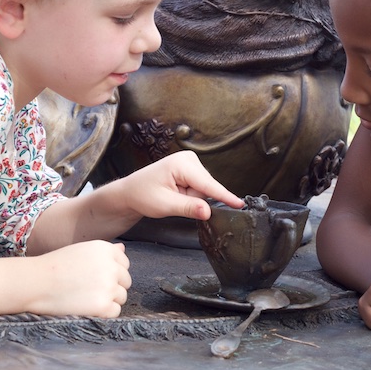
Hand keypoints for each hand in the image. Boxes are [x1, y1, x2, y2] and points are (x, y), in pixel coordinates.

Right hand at [29, 240, 131, 317]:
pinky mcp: (103, 306)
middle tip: (89, 289)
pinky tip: (87, 307)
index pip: (124, 264)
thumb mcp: (81, 251)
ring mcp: (108, 287)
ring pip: (122, 297)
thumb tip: (123, 249)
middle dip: (112, 286)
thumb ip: (104, 252)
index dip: (111, 272)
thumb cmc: (54, 266)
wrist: (36, 283)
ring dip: (108, 300)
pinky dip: (103, 313)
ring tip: (86, 298)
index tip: (94, 277)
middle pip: (125, 281)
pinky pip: (115, 312)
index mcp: (106, 250)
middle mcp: (111, 266)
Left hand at [114, 151, 244, 221]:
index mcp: (182, 164)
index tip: (240, 204)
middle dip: (195, 200)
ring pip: (204, 189)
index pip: (208, 184)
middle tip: (173, 200)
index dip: (225, 197)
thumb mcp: (165, 205)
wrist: (130, 192)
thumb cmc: (142, 195)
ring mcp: (190, 162)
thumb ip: (188, 208)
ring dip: (191, 198)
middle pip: (207, 187)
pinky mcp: (190, 168)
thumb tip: (208, 211)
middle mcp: (189, 159)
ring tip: (172, 196)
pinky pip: (199, 187)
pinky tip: (176, 193)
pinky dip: (190, 195)